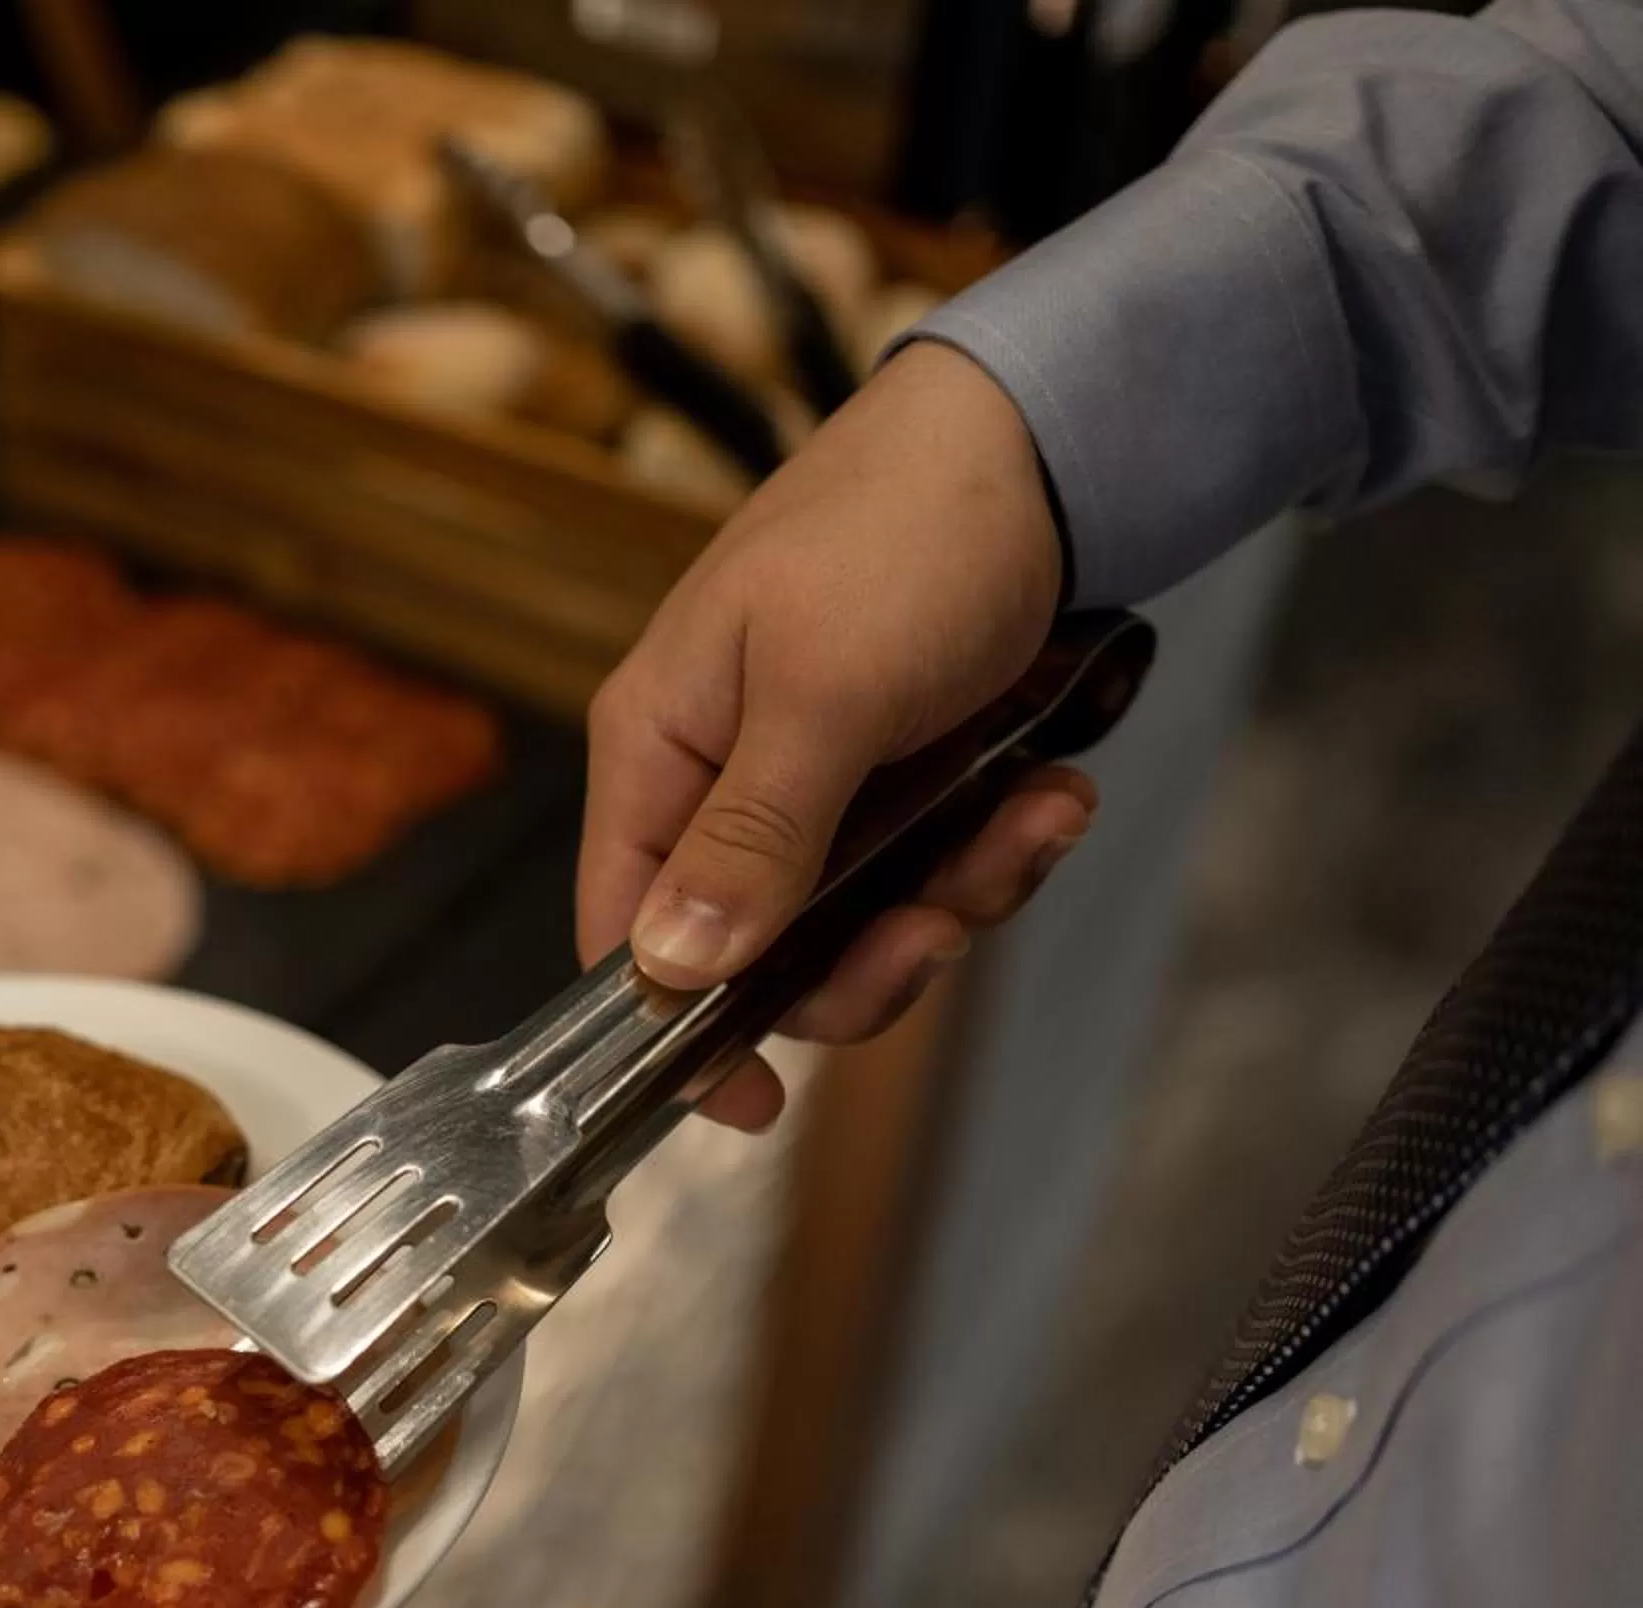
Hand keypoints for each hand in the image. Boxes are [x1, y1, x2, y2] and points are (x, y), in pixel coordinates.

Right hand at [581, 342, 1088, 1130]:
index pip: (624, 934)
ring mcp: (818, 782)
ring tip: (1031, 821)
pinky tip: (1053, 792)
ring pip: (864, 922)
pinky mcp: (905, 774)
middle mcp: (722, 780)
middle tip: (943, 924)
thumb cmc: (900, 534)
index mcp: (660, 752)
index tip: (756, 1100)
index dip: (675, 1032)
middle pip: (758, 956)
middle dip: (866, 961)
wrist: (1041, 438)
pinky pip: (937, 868)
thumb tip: (672, 968)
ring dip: (959, 896)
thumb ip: (751, 837)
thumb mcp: (823, 690)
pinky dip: (1001, 848)